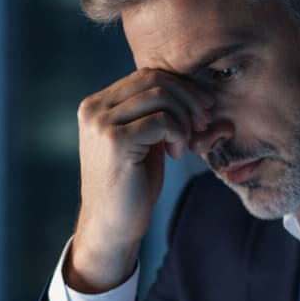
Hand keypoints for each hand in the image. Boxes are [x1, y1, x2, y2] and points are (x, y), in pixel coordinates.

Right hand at [69, 70, 214, 292]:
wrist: (112, 224)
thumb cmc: (132, 185)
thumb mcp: (143, 140)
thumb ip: (156, 113)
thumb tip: (196, 92)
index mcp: (97, 104)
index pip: (146, 75)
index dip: (180, 87)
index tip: (202, 108)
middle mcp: (94, 109)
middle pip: (154, 79)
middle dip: (188, 98)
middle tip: (205, 121)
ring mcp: (101, 123)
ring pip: (160, 96)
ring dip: (184, 118)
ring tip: (185, 144)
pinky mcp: (115, 141)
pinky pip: (161, 120)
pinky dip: (179, 133)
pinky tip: (176, 153)